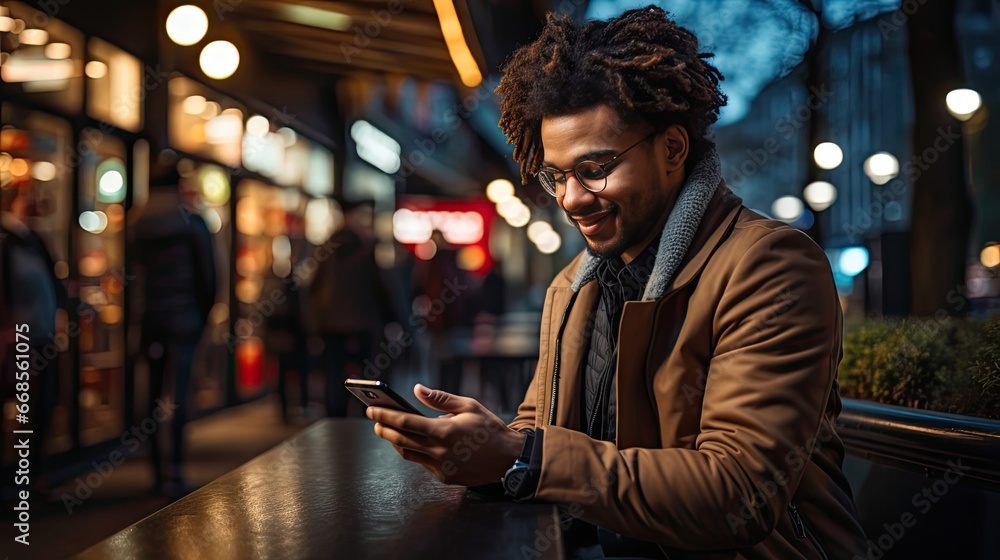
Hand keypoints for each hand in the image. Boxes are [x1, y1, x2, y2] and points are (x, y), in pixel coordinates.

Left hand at [367, 384, 525, 486]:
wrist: (508, 459)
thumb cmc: (489, 428)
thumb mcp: (468, 406)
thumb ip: (440, 399)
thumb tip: (417, 389)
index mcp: (443, 431)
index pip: (404, 423)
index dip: (385, 416)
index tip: (371, 410)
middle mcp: (438, 451)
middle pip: (400, 440)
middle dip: (384, 429)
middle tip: (375, 420)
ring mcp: (440, 467)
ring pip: (408, 454)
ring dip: (395, 442)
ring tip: (389, 431)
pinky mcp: (444, 477)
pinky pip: (423, 463)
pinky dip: (415, 451)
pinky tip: (413, 442)